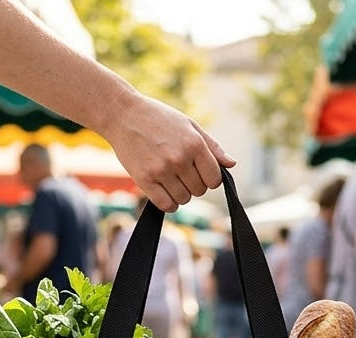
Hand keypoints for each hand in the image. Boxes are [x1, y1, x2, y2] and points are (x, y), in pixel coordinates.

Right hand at [106, 94, 234, 212]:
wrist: (123, 115)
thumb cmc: (159, 119)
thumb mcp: (189, 125)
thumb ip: (212, 146)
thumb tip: (231, 164)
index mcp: (194, 144)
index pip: (214, 179)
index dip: (210, 179)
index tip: (200, 172)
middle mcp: (180, 158)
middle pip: (199, 191)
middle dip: (194, 185)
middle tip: (181, 172)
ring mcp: (162, 170)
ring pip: (183, 199)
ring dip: (180, 194)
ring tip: (170, 178)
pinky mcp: (145, 180)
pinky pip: (166, 205)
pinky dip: (169, 203)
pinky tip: (164, 190)